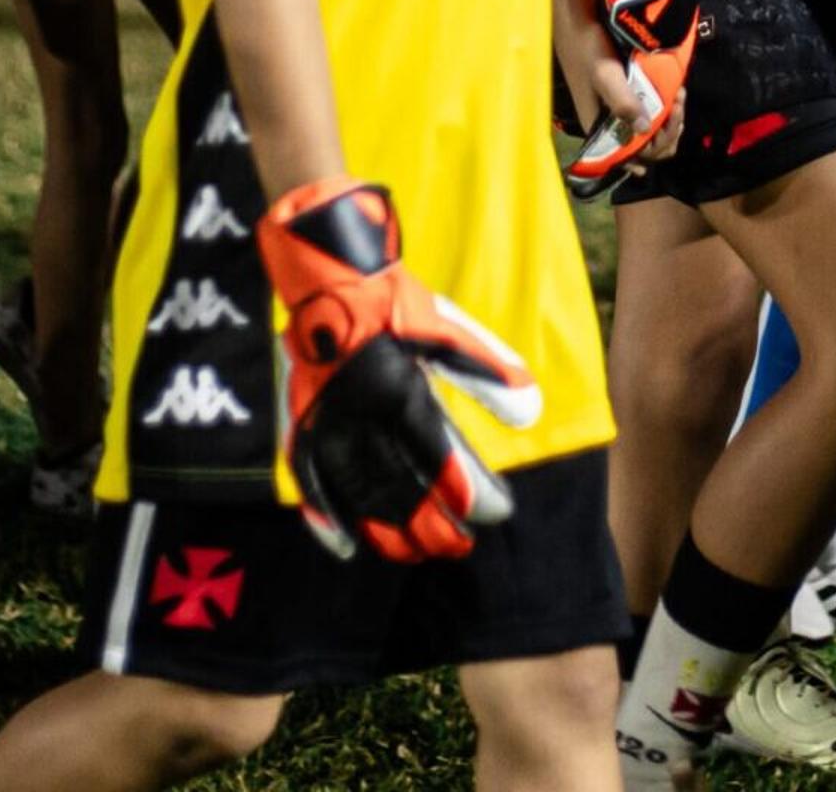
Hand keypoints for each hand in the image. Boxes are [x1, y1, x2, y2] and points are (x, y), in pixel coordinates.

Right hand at [259, 177, 542, 562]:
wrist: (330, 281)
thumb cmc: (395, 306)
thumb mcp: (450, 331)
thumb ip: (489, 372)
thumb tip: (531, 411)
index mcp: (399, 393)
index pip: (439, 461)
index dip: (468, 492)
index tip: (494, 511)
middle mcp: (360, 418)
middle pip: (399, 491)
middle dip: (433, 526)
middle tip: (461, 544)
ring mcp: (328, 426)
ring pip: (359, 497)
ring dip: (388, 532)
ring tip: (416, 553)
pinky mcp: (303, 427)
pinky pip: (310, 484)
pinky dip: (325, 520)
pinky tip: (347, 548)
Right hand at [563, 0, 703, 194]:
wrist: (579, 4)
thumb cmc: (586, 39)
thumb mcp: (602, 70)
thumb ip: (620, 100)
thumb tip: (641, 131)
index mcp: (597, 120)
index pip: (624, 154)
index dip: (648, 151)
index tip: (666, 129)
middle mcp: (608, 115)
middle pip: (642, 142)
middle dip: (666, 130)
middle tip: (677, 104)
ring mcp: (619, 99)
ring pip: (650, 125)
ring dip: (670, 116)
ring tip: (679, 94)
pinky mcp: (627, 84)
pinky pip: (651, 105)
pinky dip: (666, 101)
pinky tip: (676, 87)